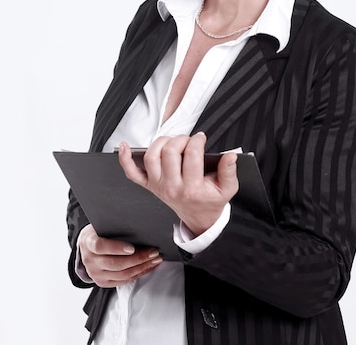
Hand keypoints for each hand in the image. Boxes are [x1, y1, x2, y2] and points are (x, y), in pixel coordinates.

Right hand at [78, 224, 161, 287]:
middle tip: (153, 252)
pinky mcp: (103, 282)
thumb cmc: (98, 232)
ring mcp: (96, 274)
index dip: (117, 248)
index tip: (132, 248)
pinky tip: (147, 266)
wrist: (87, 246)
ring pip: (122, 274)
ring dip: (141, 267)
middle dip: (138, 258)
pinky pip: (123, 281)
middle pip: (115, 263)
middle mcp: (90, 260)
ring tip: (154, 259)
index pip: (100, 246)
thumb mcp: (101, 224)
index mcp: (88, 242)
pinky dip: (138, 274)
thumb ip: (114, 226)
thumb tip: (137, 224)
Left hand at [118, 132, 238, 236]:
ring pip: (152, 157)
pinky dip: (125, 159)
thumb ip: (230, 171)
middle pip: (170, 153)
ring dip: (161, 142)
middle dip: (181, 139)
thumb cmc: (211, 200)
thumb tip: (231, 155)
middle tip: (189, 139)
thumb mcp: (228, 188)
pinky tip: (124, 146)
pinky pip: (132, 173)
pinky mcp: (150, 186)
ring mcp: (158, 186)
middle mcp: (172, 187)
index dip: (197, 141)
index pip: (192, 155)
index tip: (201, 138)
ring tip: (173, 141)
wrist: (199, 219)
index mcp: (192, 188)